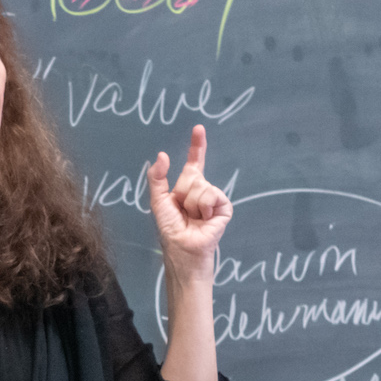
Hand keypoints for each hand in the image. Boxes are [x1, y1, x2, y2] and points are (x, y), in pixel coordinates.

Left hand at [147, 125, 231, 285]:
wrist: (184, 251)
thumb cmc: (171, 232)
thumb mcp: (158, 202)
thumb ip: (156, 178)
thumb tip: (161, 155)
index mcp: (187, 188)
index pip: (194, 163)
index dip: (197, 146)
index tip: (198, 129)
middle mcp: (202, 191)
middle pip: (193, 174)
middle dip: (183, 190)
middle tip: (183, 210)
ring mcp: (214, 200)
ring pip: (202, 185)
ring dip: (192, 203)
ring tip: (193, 218)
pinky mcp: (224, 209)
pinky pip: (213, 195)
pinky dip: (204, 207)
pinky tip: (204, 220)